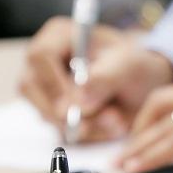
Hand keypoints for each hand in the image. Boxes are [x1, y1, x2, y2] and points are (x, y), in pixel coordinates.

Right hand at [19, 17, 172, 141]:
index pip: (39, 56)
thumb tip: (77, 104)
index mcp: (58, 36)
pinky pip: (58, 131)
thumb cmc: (134, 66)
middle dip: (65, 111)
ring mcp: (42, 90)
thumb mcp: (129, 65)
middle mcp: (42, 62)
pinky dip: (86, 135)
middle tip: (97, 122)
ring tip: (116, 118)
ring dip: (83, 125)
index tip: (75, 106)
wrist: (142, 88)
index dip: (53, 83)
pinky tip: (108, 126)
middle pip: (30, 87)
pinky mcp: (50, 114)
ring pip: (45, 113)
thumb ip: (104, 79)